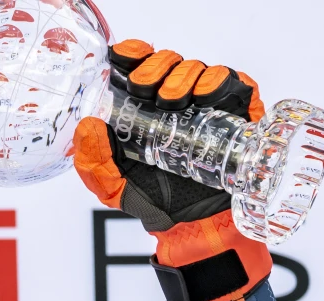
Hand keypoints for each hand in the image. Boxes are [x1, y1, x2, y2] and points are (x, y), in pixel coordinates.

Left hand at [75, 39, 263, 230]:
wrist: (191, 223)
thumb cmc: (152, 198)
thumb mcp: (111, 184)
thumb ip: (93, 161)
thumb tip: (87, 126)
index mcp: (144, 105)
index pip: (138, 64)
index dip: (131, 54)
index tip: (122, 59)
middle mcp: (176, 98)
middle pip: (167, 61)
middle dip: (154, 68)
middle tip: (144, 89)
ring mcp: (207, 102)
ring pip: (196, 68)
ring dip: (181, 77)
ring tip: (172, 101)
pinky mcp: (236, 110)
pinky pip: (232, 83)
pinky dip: (217, 82)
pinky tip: (203, 97)